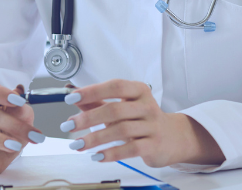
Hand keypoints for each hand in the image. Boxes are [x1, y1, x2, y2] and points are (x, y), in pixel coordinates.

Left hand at [62, 79, 224, 167]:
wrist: (173, 137)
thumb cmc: (143, 119)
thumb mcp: (124, 106)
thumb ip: (100, 101)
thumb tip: (74, 97)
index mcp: (139, 91)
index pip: (115, 86)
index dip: (93, 91)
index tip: (71, 98)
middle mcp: (147, 106)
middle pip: (115, 109)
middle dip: (88, 118)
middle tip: (68, 125)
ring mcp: (152, 125)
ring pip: (121, 130)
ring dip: (95, 138)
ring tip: (77, 144)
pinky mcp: (154, 145)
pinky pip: (131, 149)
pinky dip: (112, 153)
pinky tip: (97, 156)